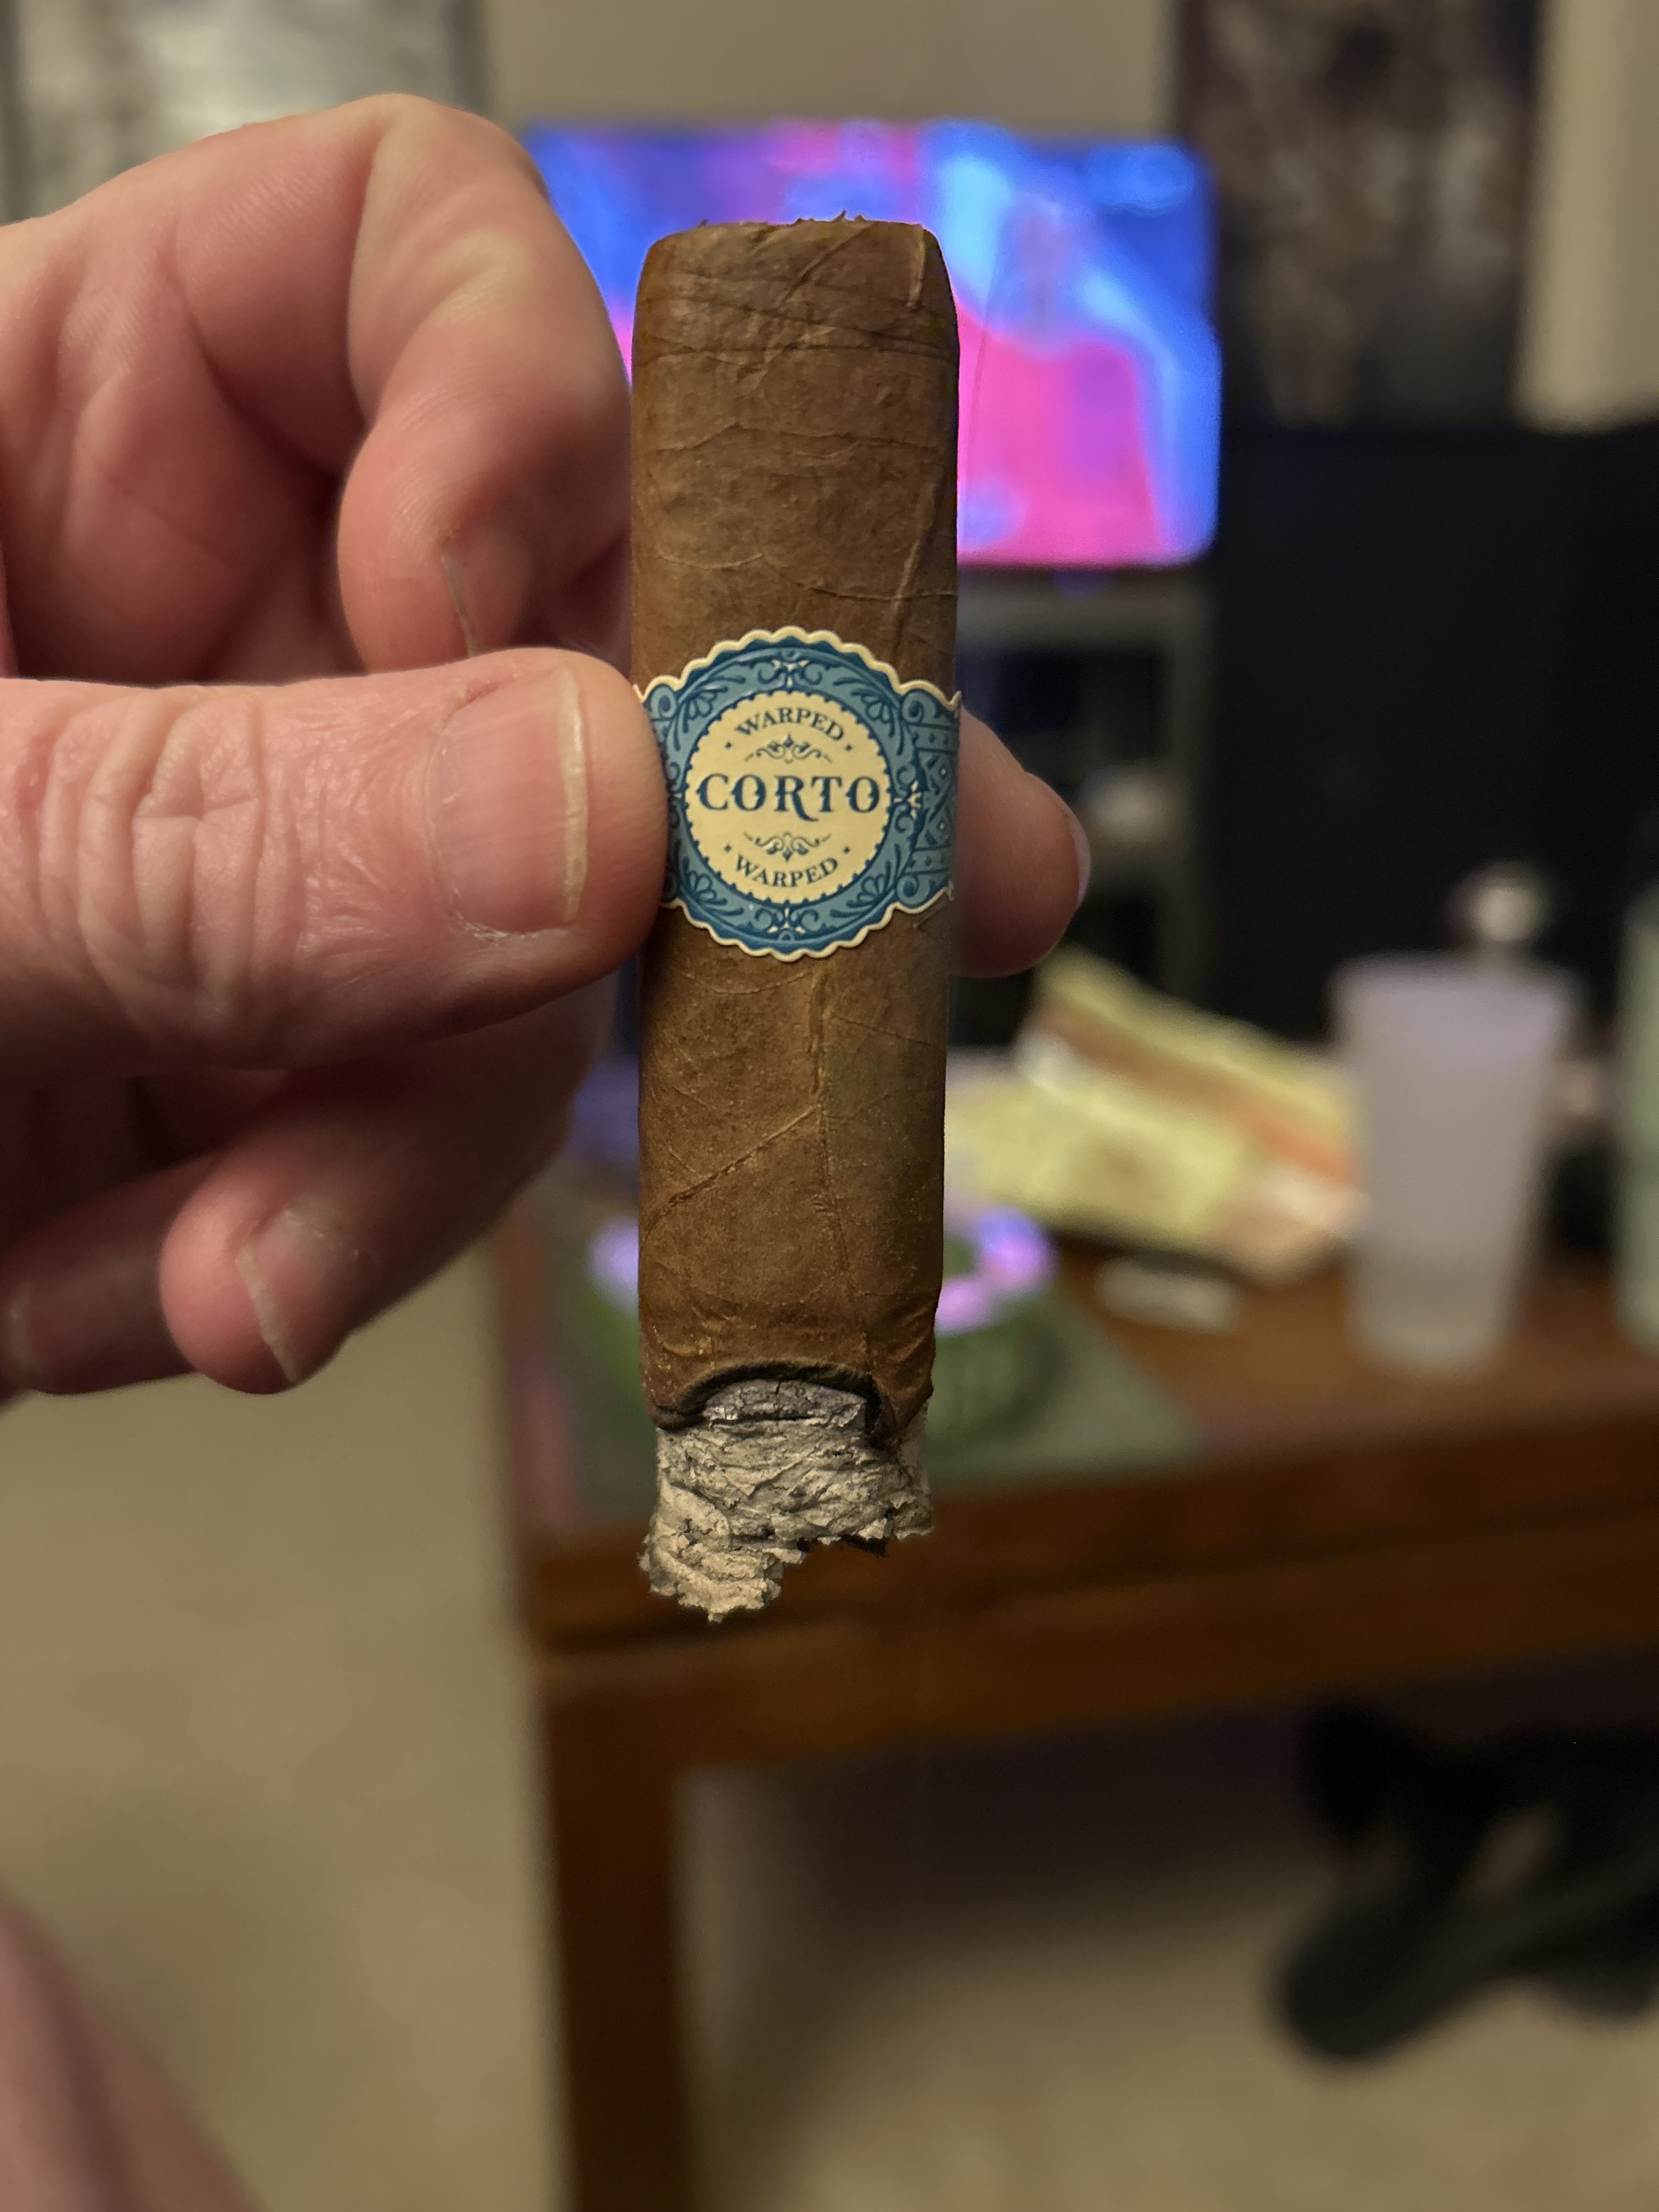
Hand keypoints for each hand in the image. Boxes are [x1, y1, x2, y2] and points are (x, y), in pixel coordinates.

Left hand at [0, 96, 1083, 1400]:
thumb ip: (191, 835)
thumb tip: (615, 814)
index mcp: (70, 422)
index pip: (414, 274)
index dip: (540, 419)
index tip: (514, 626)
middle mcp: (210, 621)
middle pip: (559, 660)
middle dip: (630, 875)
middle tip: (843, 995)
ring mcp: (259, 857)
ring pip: (517, 954)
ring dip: (408, 1146)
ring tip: (216, 1285)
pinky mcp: (253, 1063)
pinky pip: (404, 1139)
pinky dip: (309, 1245)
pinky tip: (163, 1298)